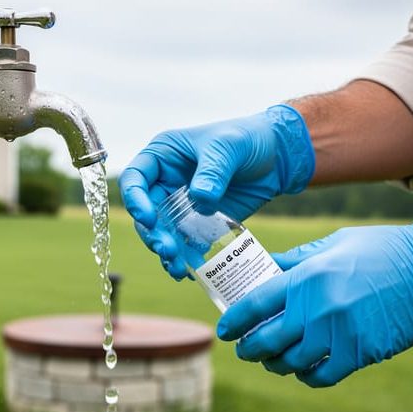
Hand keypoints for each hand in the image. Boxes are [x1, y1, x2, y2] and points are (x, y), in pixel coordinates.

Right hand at [119, 105, 314, 278]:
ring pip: (163, 233)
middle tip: (167, 249)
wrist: (277, 157)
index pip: (134, 179)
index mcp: (163, 156)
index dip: (135, 200)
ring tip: (178, 269)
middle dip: (152, 234)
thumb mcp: (229, 146)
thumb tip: (200, 199)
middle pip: (146, 213)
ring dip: (166, 252)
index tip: (149, 218)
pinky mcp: (199, 223)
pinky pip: (186, 244)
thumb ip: (213, 170)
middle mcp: (166, 183)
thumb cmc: (247, 139)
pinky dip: (186, 259)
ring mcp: (182, 206)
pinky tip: (191, 272)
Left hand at [217, 213, 412, 386]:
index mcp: (307, 277)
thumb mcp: (333, 245)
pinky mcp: (361, 352)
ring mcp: (339, 333)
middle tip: (244, 349)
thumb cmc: (381, 249)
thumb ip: (296, 260)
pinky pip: (322, 375)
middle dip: (248, 349)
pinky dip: (307, 376)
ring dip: (275, 364)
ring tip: (271, 360)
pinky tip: (302, 370)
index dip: (234, 321)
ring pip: (291, 362)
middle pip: (266, 339)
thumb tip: (266, 268)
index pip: (255, 305)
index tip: (224, 331)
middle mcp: (317, 308)